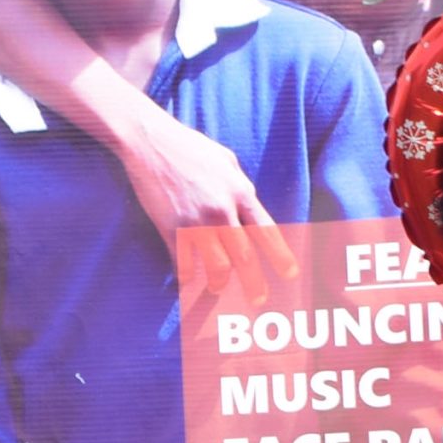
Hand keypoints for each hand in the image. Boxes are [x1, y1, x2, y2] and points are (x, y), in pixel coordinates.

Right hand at [111, 98, 297, 308]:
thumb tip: (249, 206)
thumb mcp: (226, 160)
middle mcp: (221, 210)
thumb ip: (240, 186)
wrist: (151, 142)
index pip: (267, 231)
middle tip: (259, 301)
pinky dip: (186, 276)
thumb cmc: (190, 147)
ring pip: (216, 267)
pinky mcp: (170, 229)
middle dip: (254, 283)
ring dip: (219, 283)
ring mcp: (195, 222)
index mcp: (239, 192)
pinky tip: (187, 281)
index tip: (291, 275)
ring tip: (219, 289)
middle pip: (244, 257)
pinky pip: (183, 263)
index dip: (281, 256)